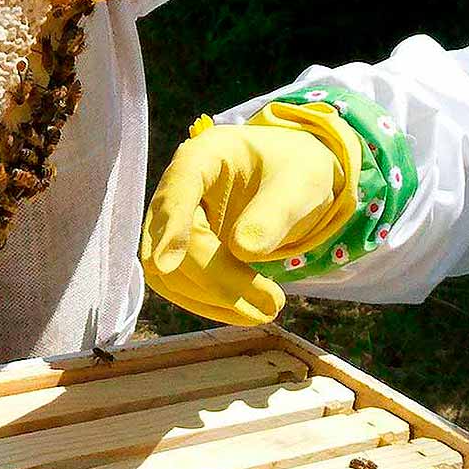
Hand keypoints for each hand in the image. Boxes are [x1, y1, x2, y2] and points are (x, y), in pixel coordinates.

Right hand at [140, 102, 363, 325]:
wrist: (292, 178)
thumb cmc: (295, 172)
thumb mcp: (301, 184)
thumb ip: (274, 213)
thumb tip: (242, 251)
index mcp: (204, 155)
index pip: (178, 188)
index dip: (171, 225)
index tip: (167, 264)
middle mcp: (179, 187)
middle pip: (171, 239)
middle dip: (214, 278)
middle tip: (272, 305)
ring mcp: (176, 221)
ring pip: (169, 270)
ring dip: (209, 299)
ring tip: (264, 313)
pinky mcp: (181, 250)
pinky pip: (179, 283)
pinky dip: (208, 303)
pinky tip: (244, 312)